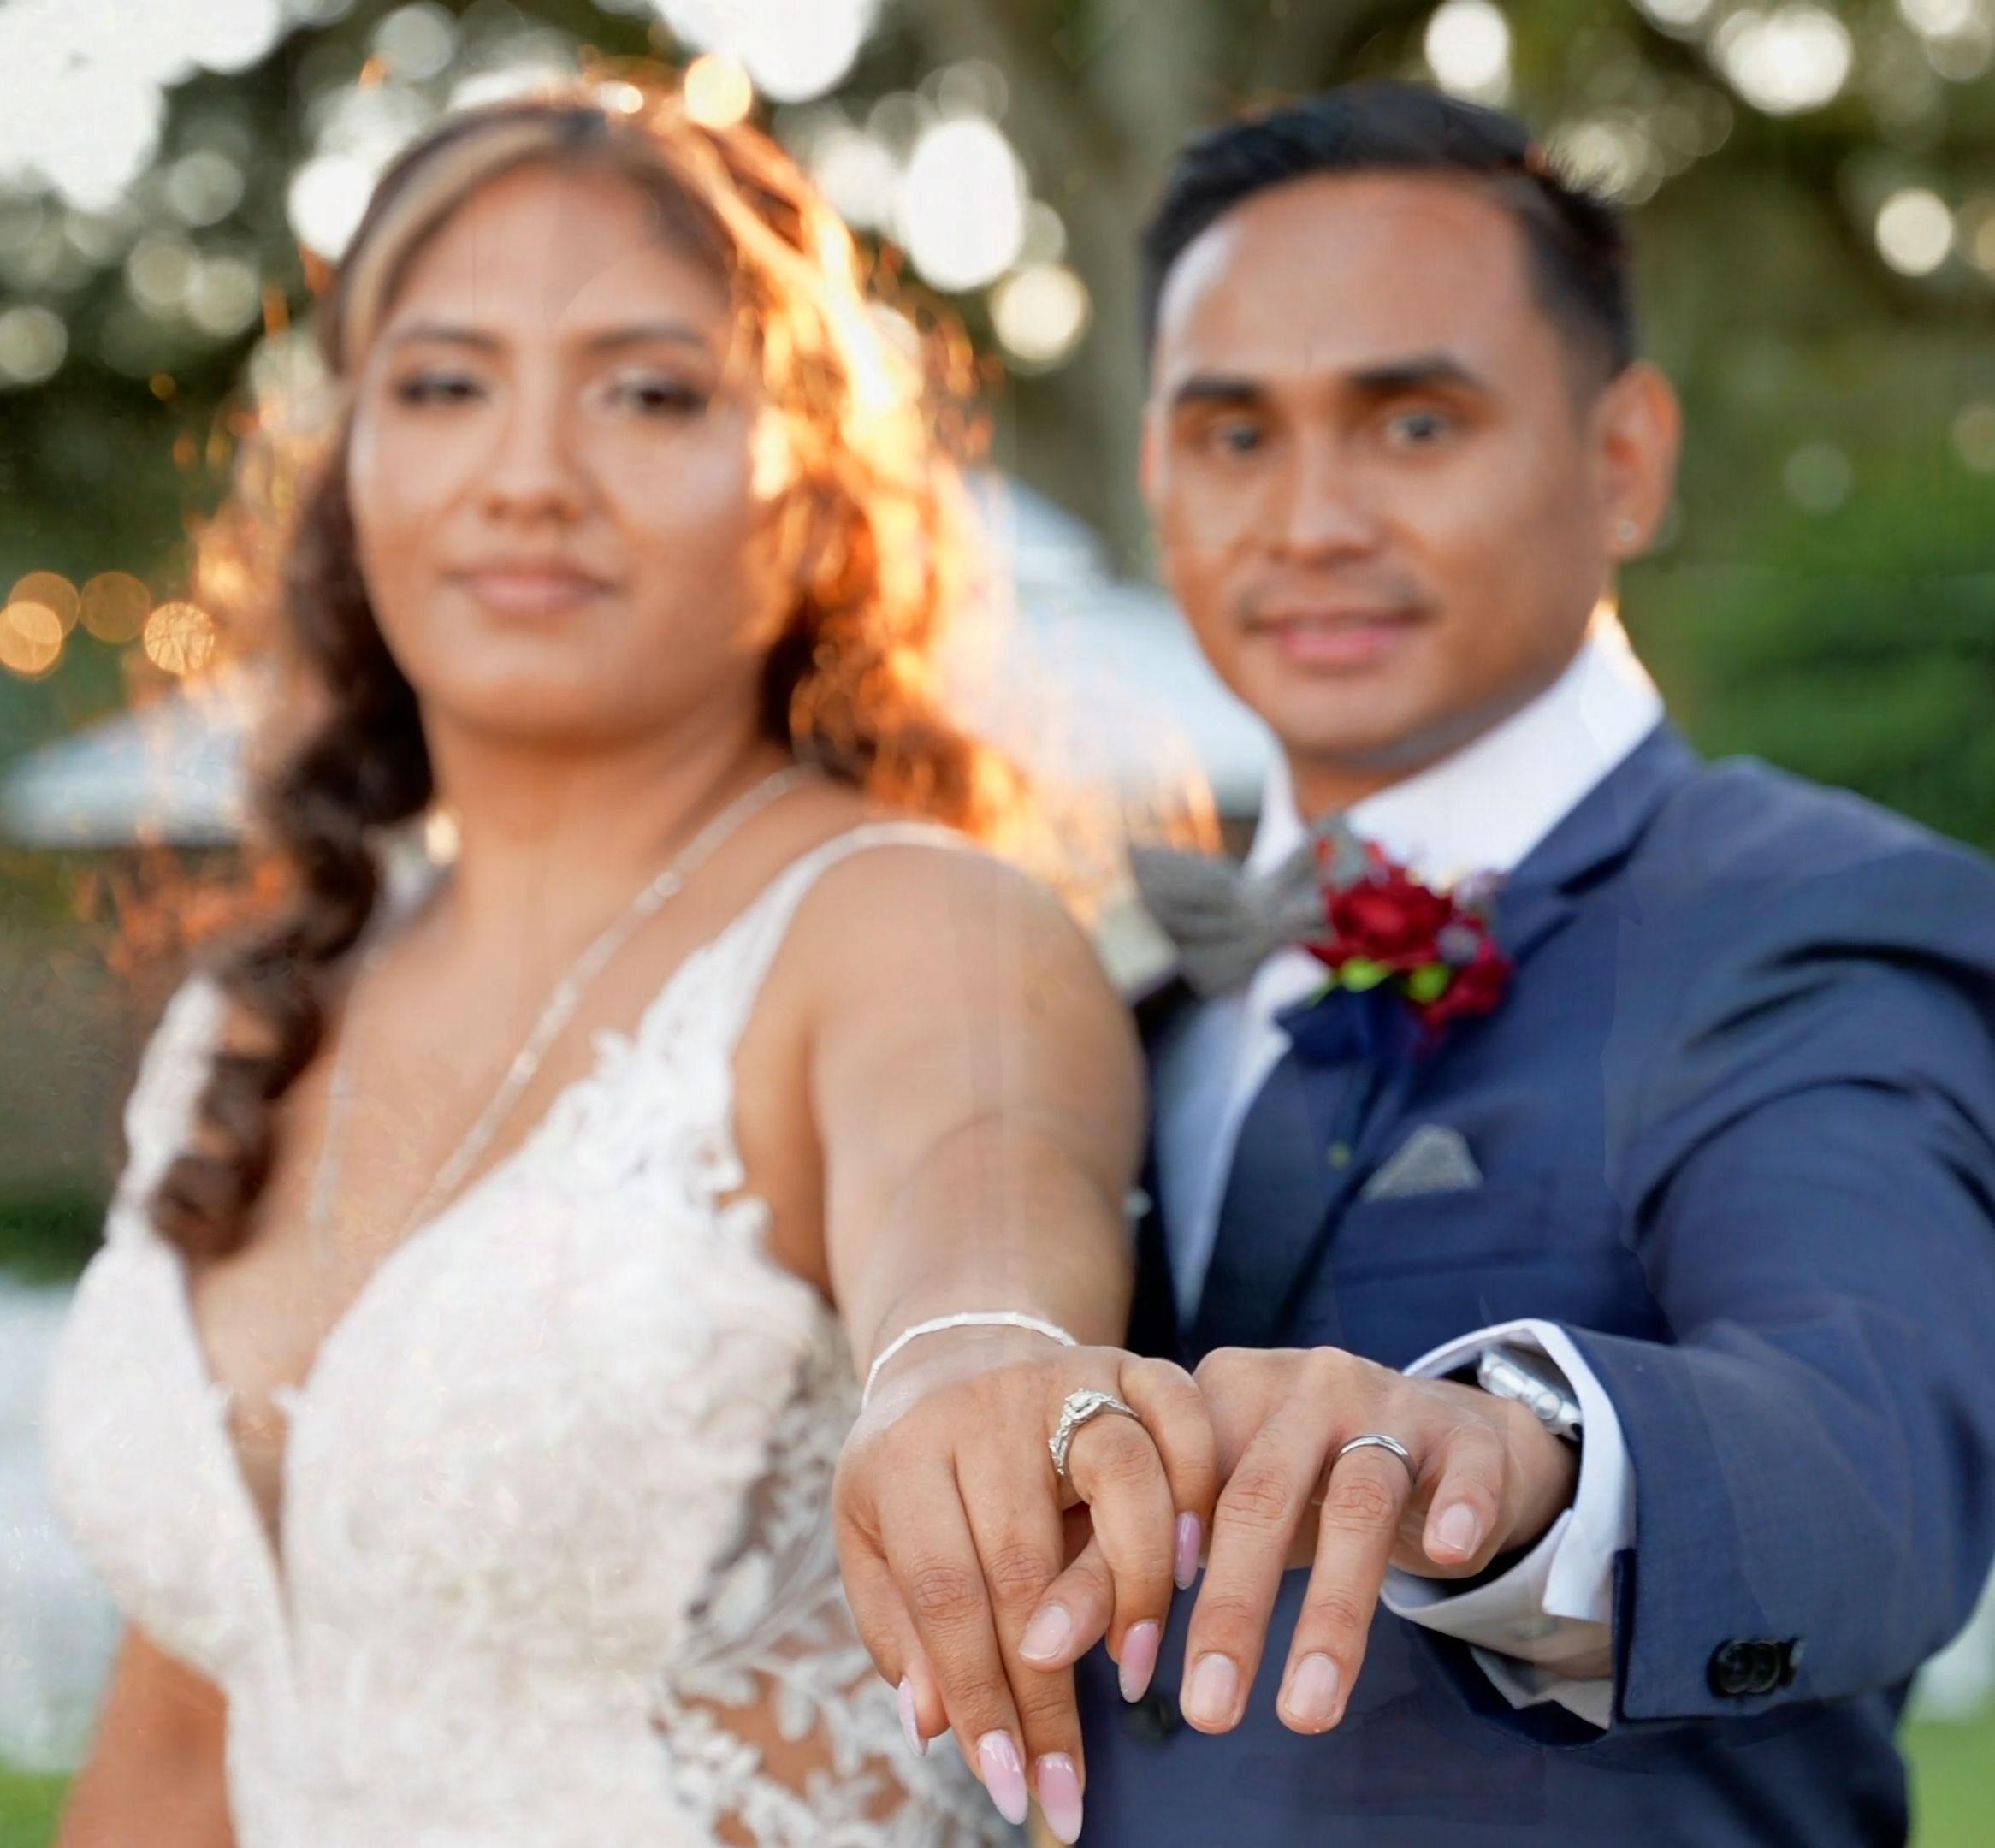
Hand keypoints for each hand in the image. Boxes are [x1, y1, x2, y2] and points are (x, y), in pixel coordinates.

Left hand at [832, 1328, 1214, 1843]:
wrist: (957, 1355)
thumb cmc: (913, 1471)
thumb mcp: (875, 1540)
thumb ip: (901, 1628)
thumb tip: (933, 1723)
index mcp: (904, 1453)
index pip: (943, 1592)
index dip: (977, 1696)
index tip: (1008, 1785)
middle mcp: (983, 1406)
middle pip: (1026, 1557)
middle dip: (1051, 1687)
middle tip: (1070, 1781)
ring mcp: (1062, 1376)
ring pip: (1120, 1474)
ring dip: (1136, 1587)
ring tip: (1134, 1675)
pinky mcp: (1127, 1362)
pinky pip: (1182, 1416)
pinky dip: (1197, 1490)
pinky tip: (1192, 1570)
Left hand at [1015, 1343, 1575, 1736]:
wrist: (1442, 1433)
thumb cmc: (1298, 1481)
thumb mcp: (1215, 1509)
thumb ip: (1122, 1569)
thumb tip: (1029, 1652)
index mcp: (1219, 1396)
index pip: (1164, 1485)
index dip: (1128, 1574)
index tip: (1097, 1664)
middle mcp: (1299, 1387)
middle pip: (1255, 1496)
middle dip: (1230, 1610)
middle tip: (1206, 1712)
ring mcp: (1385, 1405)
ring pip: (1356, 1498)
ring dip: (1332, 1612)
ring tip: (1305, 1712)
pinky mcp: (1461, 1433)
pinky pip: (1462, 1468)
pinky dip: (1455, 1506)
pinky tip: (1447, 1557)